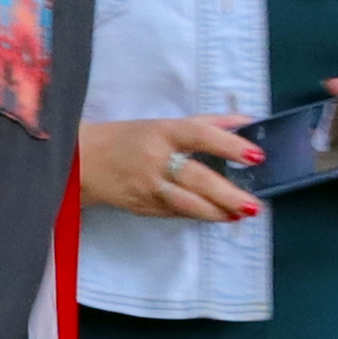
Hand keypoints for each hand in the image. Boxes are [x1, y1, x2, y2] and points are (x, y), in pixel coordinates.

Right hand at [80, 116, 260, 221]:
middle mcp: (155, 158)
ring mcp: (148, 186)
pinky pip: (176, 213)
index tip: (256, 156)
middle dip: (228, 194)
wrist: (81, 161)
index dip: (229, 145)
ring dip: (217, 211)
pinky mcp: (143, 207)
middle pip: (197, 178)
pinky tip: (219, 217)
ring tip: (241, 214)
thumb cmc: (129, 138)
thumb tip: (248, 122)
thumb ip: (208, 123)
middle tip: (254, 204)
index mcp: (162, 131)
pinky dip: (199, 216)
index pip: (200, 135)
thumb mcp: (164, 124)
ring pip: (187, 203)